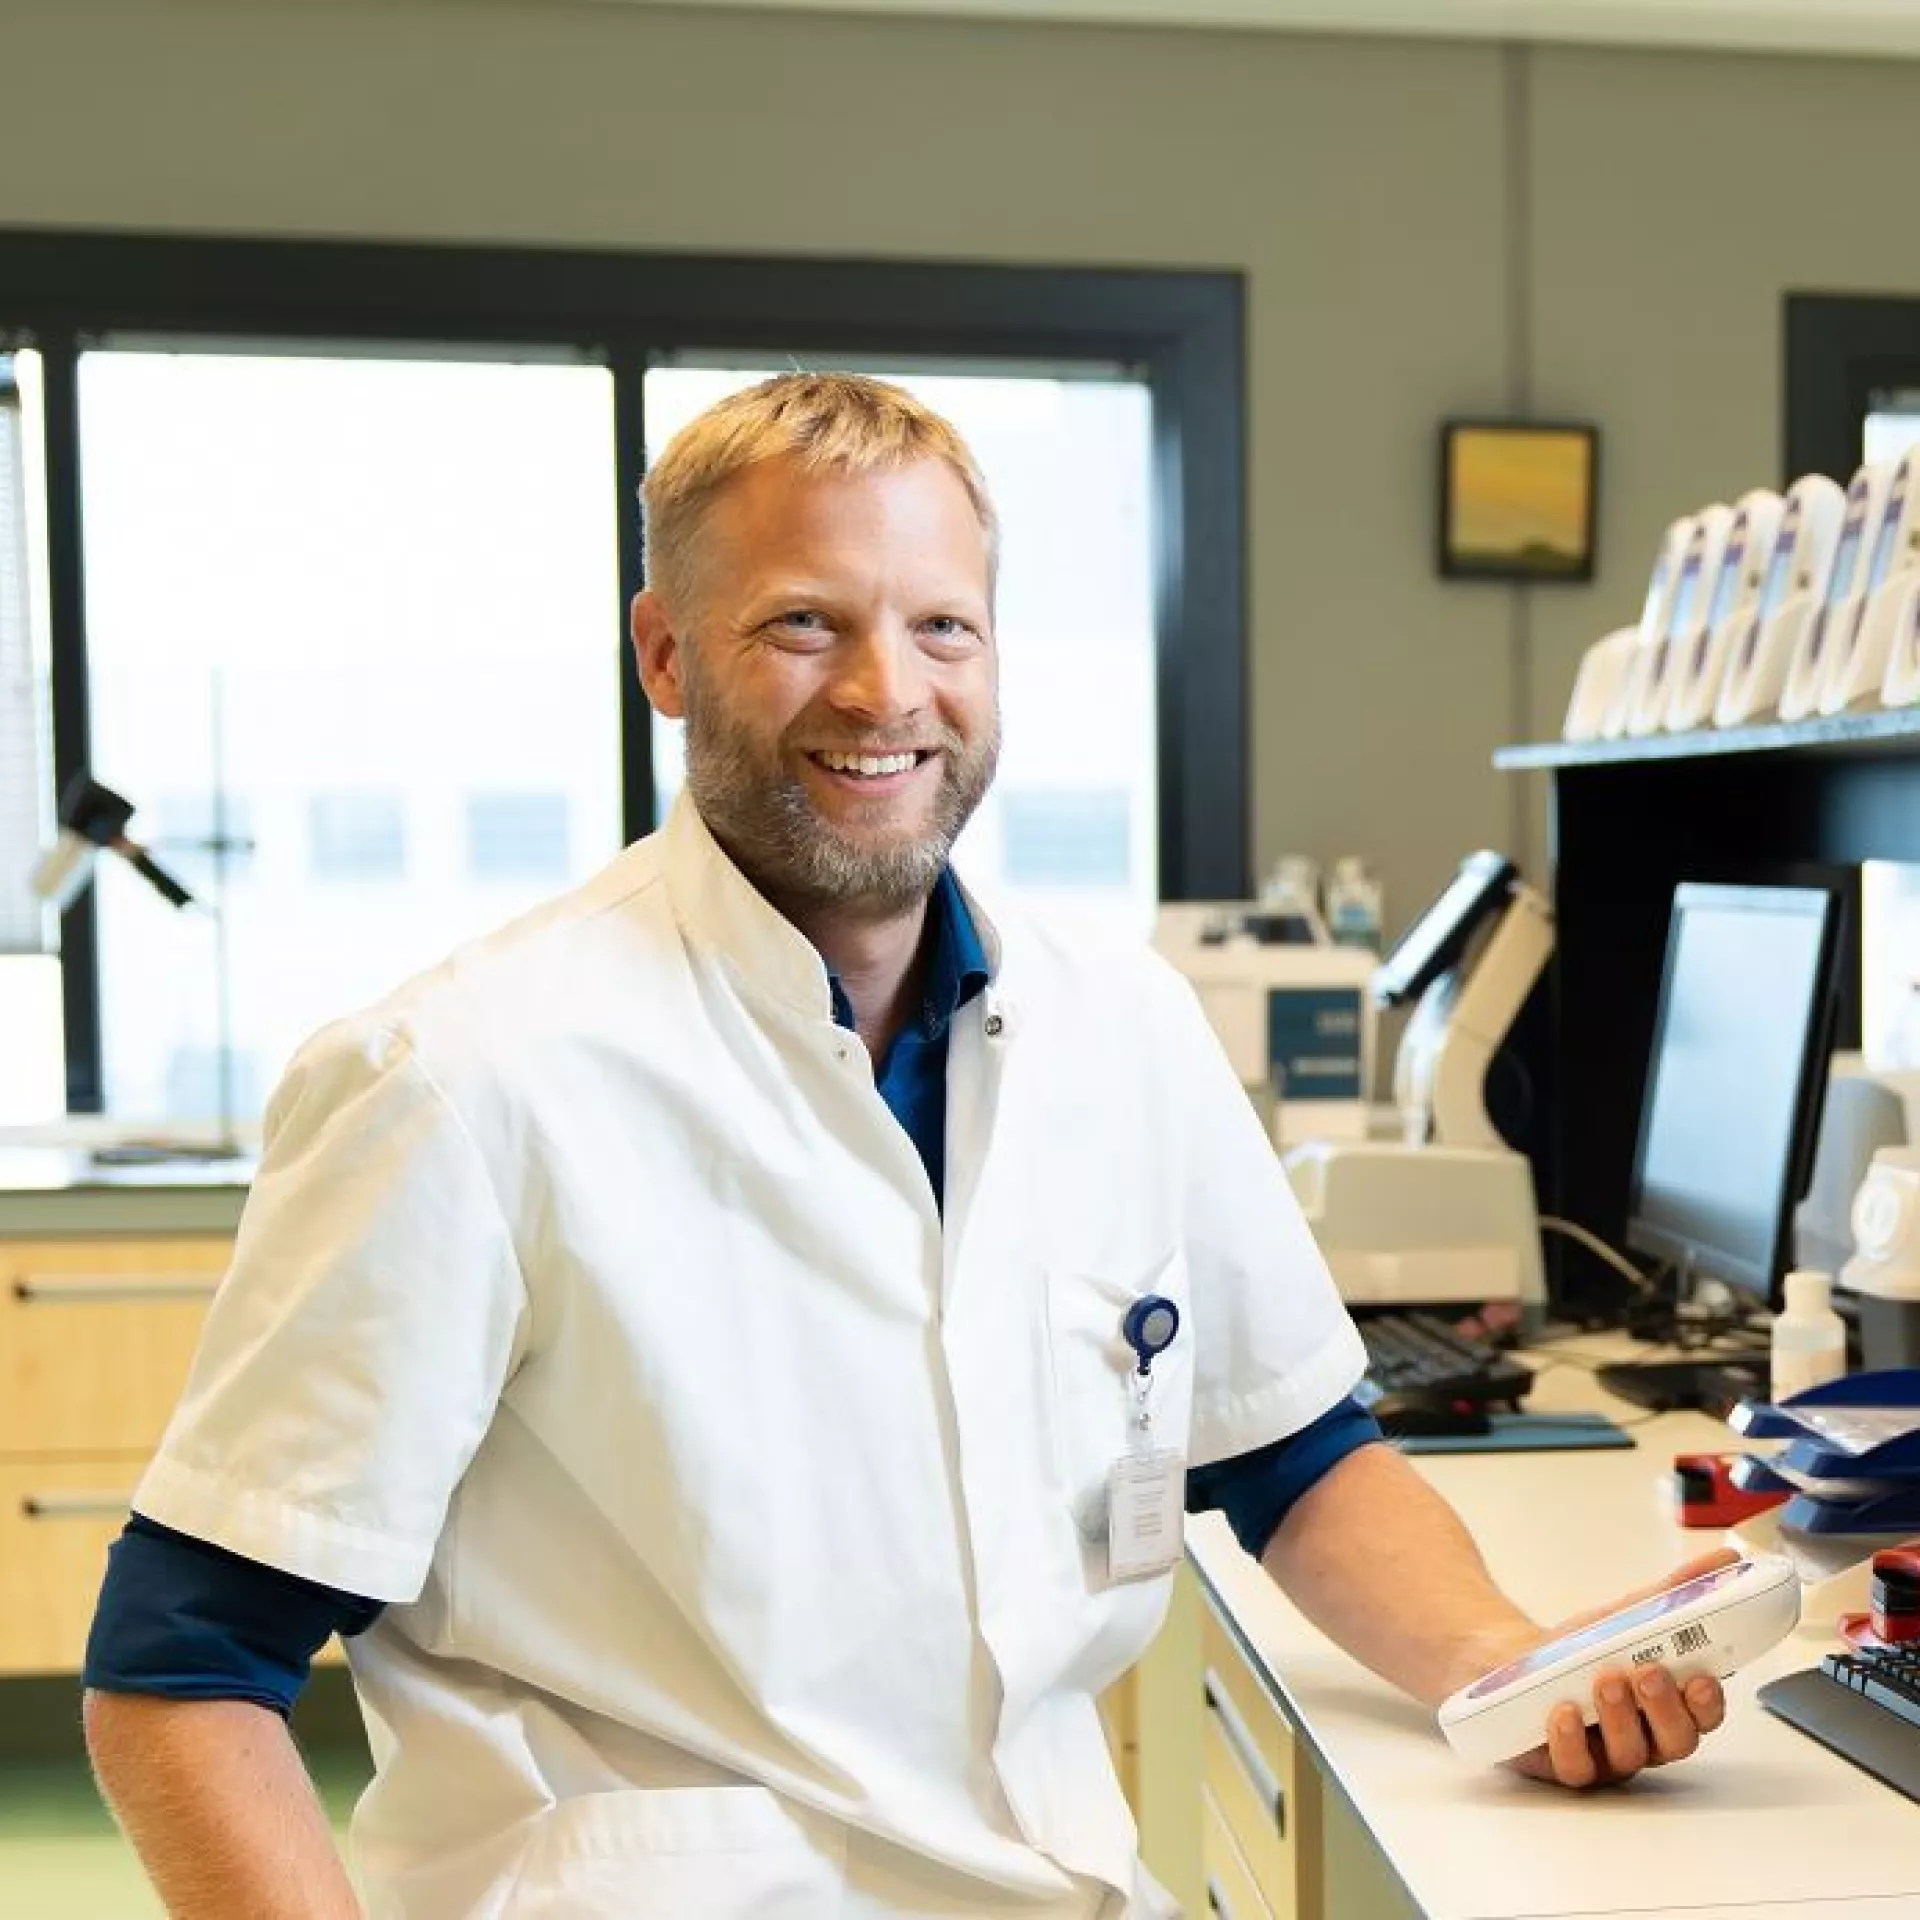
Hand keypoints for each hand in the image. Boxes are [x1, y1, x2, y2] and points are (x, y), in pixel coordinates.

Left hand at [1500, 1549, 1735, 1789]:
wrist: (1513, 1663)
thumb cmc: (1583, 1650)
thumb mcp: (1627, 1617)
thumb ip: (1676, 1591)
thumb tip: (1728, 1558)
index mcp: (1668, 1708)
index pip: (1704, 1717)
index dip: (1709, 1705)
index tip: (1703, 1678)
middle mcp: (1644, 1740)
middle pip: (1674, 1742)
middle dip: (1667, 1710)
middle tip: (1649, 1673)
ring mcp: (1604, 1757)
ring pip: (1628, 1755)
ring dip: (1621, 1717)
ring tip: (1607, 1679)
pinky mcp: (1562, 1764)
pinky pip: (1575, 1766)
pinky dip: (1571, 1740)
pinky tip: (1564, 1711)